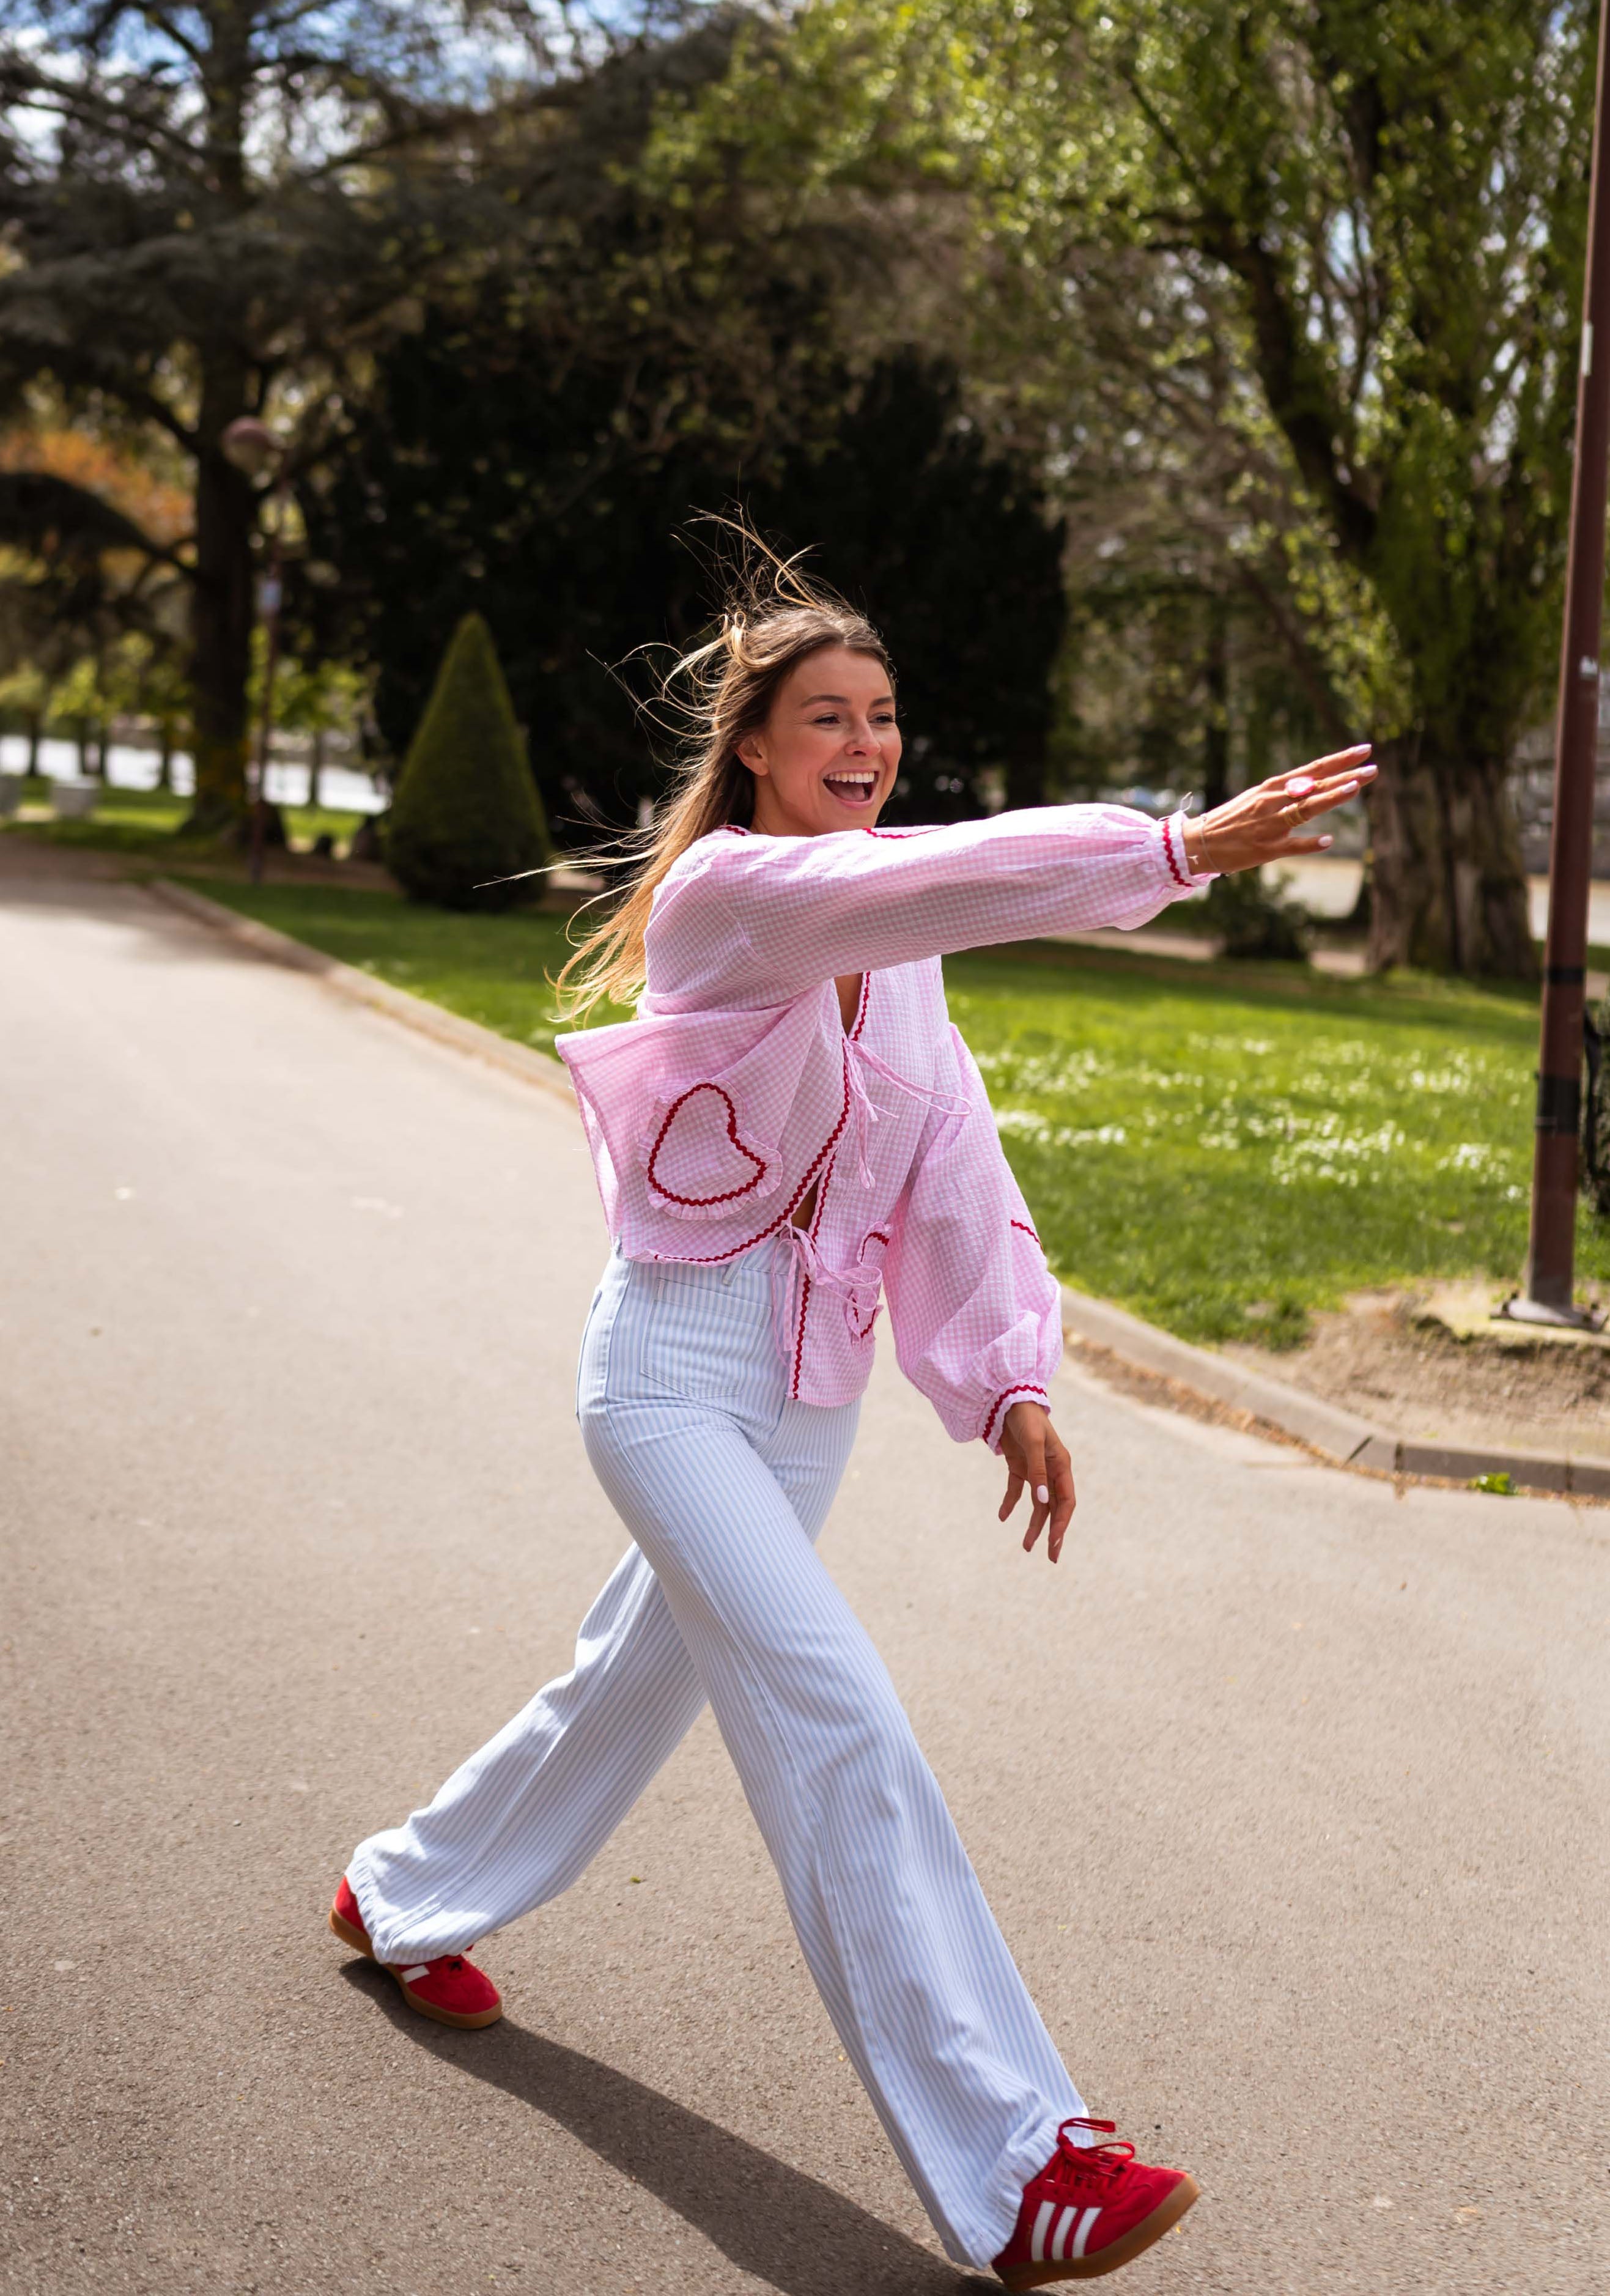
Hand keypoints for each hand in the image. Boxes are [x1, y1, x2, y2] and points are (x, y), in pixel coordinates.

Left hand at [998, 1401, 1076, 1563]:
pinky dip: (1010, 1504)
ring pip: (1037, 1504)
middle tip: (1051, 1557)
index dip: (1062, 1523)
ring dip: (1033, 1524)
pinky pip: (1016, 1490)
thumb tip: (1042, 1503)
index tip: (1054, 1543)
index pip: (1066, 1502)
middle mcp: (1051, 1471)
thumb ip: (1037, 1472)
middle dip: (1053, 1533)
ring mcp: (1035, 1470)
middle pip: (1055, 1508)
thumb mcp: (1032, 1443)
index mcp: (1061, 1466)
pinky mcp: (1019, 1466)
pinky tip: (1002, 1516)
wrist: (1008, 1398)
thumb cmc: (1025, 1417)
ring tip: (1025, 1547)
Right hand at [1180, 745, 1374, 876]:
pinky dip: (1309, 843)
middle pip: (1316, 786)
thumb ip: (1288, 792)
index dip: (1340, 760)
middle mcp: (1274, 801)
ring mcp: (1270, 824)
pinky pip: (1291, 845)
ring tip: (1354, 789)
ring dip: (1330, 798)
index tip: (1365, 750)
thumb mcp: (1259, 798)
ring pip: (1305, 809)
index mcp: (1274, 787)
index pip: (1314, 769)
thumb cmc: (1233, 819)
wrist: (1200, 842)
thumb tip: (1317, 784)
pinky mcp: (1266, 848)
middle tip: (1373, 769)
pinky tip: (1328, 840)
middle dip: (1346, 777)